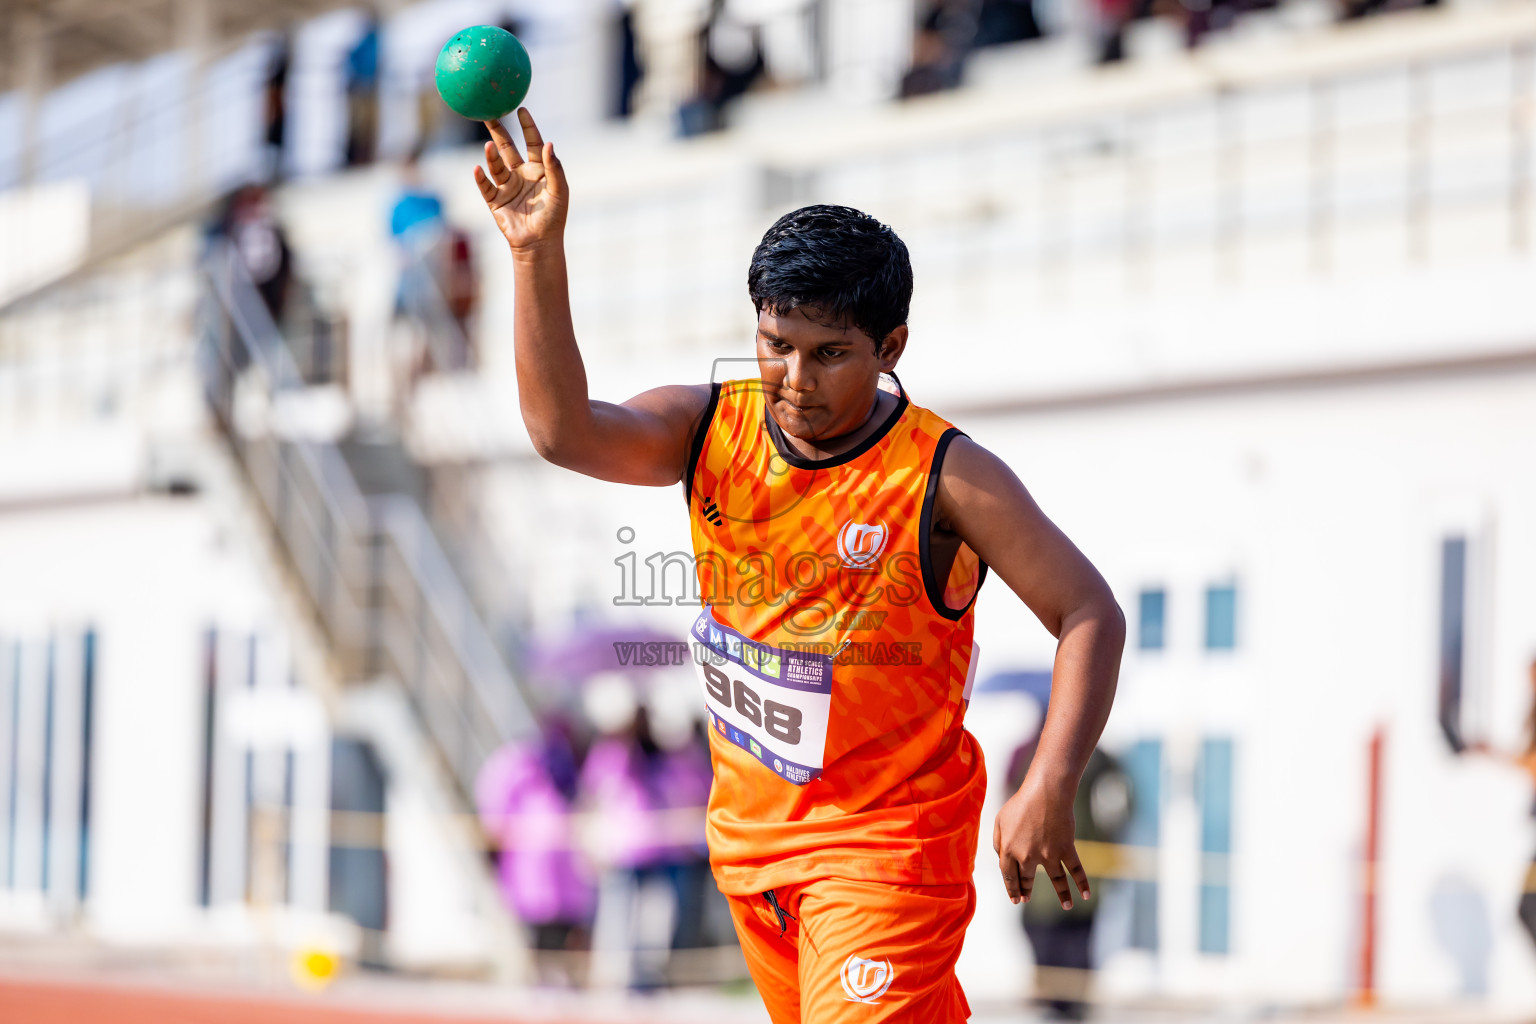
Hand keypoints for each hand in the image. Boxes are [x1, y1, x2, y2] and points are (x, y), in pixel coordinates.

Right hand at [474, 108, 567, 253]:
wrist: (539, 244)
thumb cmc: (554, 218)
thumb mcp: (560, 191)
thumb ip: (555, 168)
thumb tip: (549, 144)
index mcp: (538, 170)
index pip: (532, 143)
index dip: (528, 127)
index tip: (521, 110)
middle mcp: (521, 174)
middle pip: (507, 148)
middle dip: (498, 131)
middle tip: (489, 113)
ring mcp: (507, 187)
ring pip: (496, 165)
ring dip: (491, 155)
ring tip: (489, 146)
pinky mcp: (495, 201)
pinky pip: (486, 186)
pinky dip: (481, 177)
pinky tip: (478, 169)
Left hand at [992, 774, 1090, 908]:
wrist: (1046, 792)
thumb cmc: (1021, 803)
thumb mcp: (1000, 820)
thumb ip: (997, 841)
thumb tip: (1000, 857)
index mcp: (1009, 849)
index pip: (1008, 875)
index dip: (1011, 888)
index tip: (1016, 898)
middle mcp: (1027, 856)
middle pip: (1026, 878)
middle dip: (1026, 890)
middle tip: (1026, 898)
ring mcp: (1048, 855)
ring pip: (1056, 880)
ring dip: (1063, 895)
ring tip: (1067, 906)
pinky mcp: (1065, 849)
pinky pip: (1076, 870)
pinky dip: (1082, 883)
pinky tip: (1085, 896)